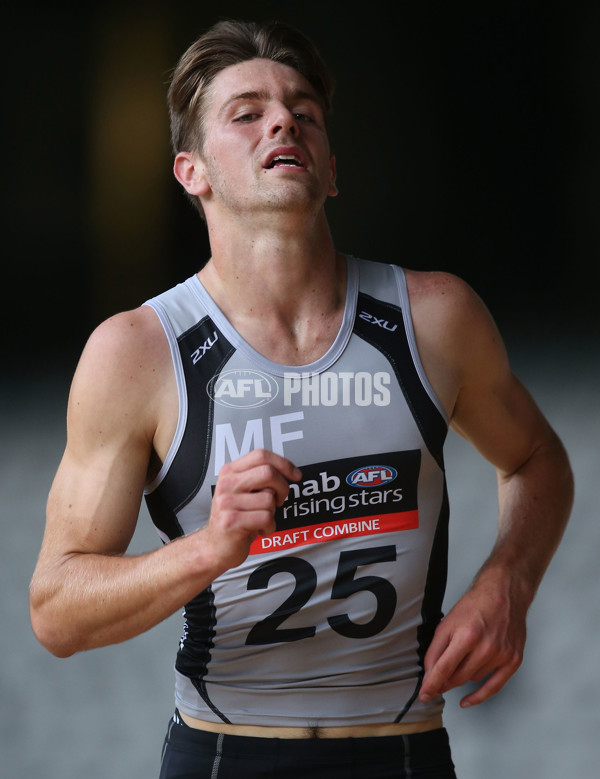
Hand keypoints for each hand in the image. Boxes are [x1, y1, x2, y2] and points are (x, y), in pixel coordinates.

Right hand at [200, 449, 301, 572]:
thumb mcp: (243, 491)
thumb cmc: (235, 518)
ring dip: (273, 513)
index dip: (284, 463)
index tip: (296, 475)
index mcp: (230, 472)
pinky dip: (269, 527)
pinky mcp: (231, 521)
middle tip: (279, 500)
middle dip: (282, 488)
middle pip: (268, 473)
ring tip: (260, 519)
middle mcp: (227, 484)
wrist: (215, 546)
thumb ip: (258, 477)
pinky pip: (266, 518)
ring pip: (269, 499)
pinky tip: (259, 530)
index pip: (261, 455)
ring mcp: (227, 502)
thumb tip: (288, 470)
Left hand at [419, 572, 526, 707]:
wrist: (504, 594)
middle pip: (458, 677)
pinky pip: (494, 687)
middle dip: (444, 681)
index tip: (424, 694)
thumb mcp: (447, 622)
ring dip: (463, 675)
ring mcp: (502, 655)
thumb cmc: (475, 605)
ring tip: (462, 657)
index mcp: (467, 635)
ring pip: (472, 680)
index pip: (444, 668)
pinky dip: (479, 696)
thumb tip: (429, 674)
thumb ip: (436, 649)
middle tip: (436, 681)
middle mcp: (486, 648)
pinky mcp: (513, 660)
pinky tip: (467, 700)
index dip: (432, 684)